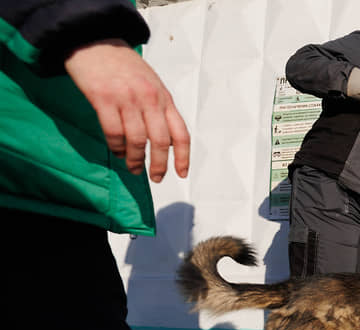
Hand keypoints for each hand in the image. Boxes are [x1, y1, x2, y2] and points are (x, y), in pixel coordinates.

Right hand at [64, 39, 189, 182]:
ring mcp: (127, 99)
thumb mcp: (152, 84)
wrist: (95, 41)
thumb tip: (166, 141)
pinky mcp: (103, 99)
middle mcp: (149, 99)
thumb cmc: (124, 65)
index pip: (181, 133)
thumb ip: (159, 109)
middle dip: (159, 165)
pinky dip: (116, 147)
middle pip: (160, 142)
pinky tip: (117, 152)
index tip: (181, 173)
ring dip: (135, 159)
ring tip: (133, 168)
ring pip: (136, 140)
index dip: (183, 157)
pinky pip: (113, 132)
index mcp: (164, 98)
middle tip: (155, 178)